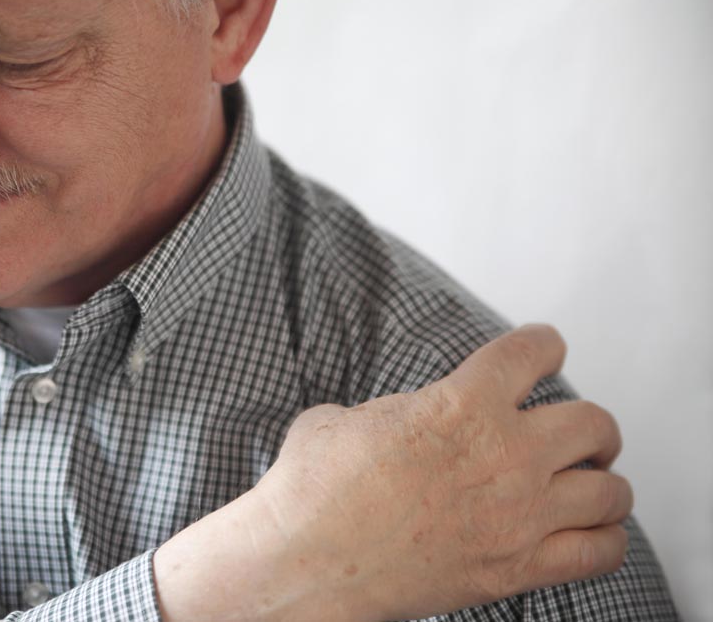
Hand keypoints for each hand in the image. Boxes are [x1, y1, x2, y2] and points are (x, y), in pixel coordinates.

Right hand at [153, 324, 631, 621]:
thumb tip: (411, 417)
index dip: (544, 345)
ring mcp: (517, 516)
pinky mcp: (515, 569)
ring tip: (586, 482)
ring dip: (601, 481)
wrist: (304, 559)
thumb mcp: (350, 417)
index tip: (545, 351)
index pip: (534, 351)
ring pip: (610, 490)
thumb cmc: (314, 488)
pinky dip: (603, 539)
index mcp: (462, 403)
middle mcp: (505, 455)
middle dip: (588, 424)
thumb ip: (401, 409)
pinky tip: (587, 531)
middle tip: (576, 432)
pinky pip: (599, 553)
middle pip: (594, 423)